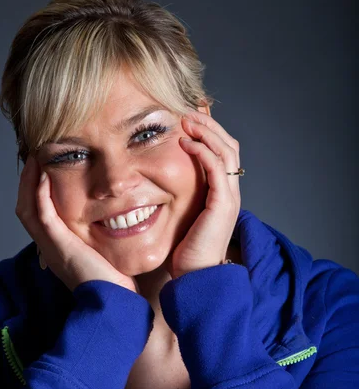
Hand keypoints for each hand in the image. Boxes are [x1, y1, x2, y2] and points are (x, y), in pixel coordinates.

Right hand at [15, 154, 139, 293]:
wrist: (116, 305)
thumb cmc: (117, 286)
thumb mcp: (105, 258)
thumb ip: (102, 241)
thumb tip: (117, 222)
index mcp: (58, 250)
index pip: (39, 216)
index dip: (37, 192)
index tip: (47, 170)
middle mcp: (49, 249)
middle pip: (27, 209)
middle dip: (29, 182)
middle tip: (37, 158)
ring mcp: (51, 248)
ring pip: (28, 209)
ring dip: (30, 182)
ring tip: (37, 159)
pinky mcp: (59, 247)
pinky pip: (42, 215)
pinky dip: (40, 194)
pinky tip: (44, 175)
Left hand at [164, 110, 241, 278]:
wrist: (196, 277)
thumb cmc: (185, 252)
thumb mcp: (182, 218)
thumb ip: (179, 198)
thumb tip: (157, 184)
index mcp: (222, 193)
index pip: (222, 153)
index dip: (208, 132)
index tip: (187, 118)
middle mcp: (230, 192)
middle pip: (229, 145)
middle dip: (209, 125)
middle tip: (187, 110)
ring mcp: (229, 197)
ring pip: (226, 151)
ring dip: (206, 131)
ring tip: (186, 119)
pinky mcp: (222, 204)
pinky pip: (217, 168)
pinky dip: (203, 151)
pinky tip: (186, 141)